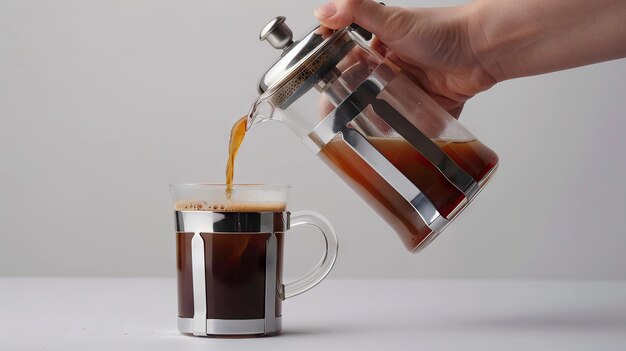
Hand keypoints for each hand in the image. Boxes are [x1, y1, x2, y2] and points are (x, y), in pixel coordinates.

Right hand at [314, 0, 494, 117]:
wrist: (483, 49)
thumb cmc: (443, 31)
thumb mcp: (393, 20)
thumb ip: (356, 11)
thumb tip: (323, 12)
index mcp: (380, 45)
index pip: (347, 65)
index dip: (334, 82)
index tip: (325, 98)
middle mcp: (392, 66)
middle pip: (363, 92)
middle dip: (353, 107)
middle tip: (343, 122)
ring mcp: (409, 87)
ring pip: (385, 110)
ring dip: (377, 121)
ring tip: (368, 133)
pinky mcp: (426, 104)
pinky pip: (411, 121)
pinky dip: (405, 129)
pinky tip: (395, 137)